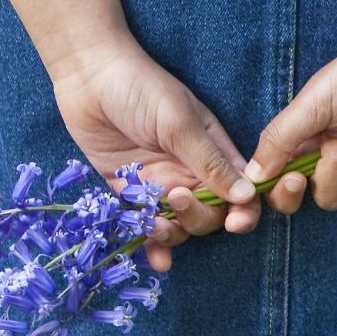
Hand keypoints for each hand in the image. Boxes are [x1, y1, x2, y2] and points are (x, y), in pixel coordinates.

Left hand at [47, 34, 261, 271]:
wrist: (88, 76)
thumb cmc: (142, 87)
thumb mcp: (180, 122)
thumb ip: (210, 161)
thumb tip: (247, 195)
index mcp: (213, 150)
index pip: (240, 189)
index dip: (244, 210)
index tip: (237, 222)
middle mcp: (189, 172)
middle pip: (210, 214)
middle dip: (199, 217)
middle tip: (176, 198)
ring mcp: (158, 184)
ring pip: (177, 225)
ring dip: (172, 233)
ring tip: (154, 223)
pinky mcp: (126, 192)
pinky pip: (142, 224)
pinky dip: (150, 245)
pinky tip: (154, 260)